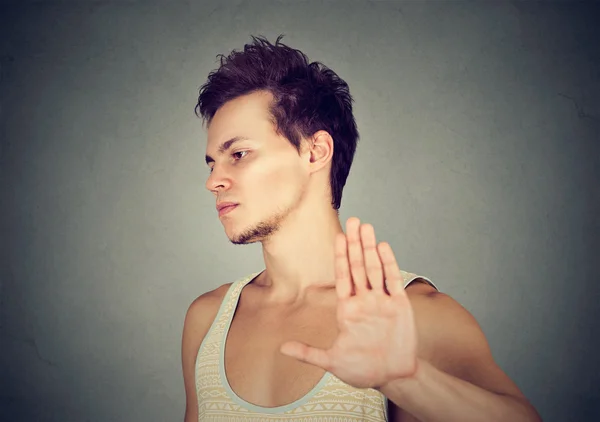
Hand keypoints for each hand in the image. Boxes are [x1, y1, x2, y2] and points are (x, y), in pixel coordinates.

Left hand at [279, 217, 418, 388]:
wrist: (393, 377)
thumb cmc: (362, 370)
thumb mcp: (331, 362)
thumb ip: (307, 354)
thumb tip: (281, 348)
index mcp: (348, 309)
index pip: (342, 276)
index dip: (340, 256)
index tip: (337, 236)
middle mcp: (365, 300)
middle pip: (359, 266)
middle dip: (355, 244)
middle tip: (353, 220)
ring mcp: (382, 301)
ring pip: (375, 268)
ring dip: (370, 248)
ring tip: (366, 227)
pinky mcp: (400, 306)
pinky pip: (393, 281)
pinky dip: (389, 264)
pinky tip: (383, 246)